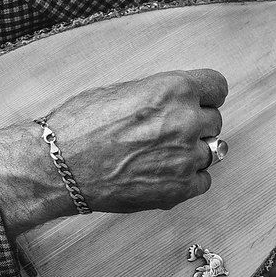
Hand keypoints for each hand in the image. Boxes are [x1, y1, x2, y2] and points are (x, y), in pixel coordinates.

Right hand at [0, 69, 227, 231]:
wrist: (58, 166)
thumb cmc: (80, 125)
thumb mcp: (123, 91)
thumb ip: (160, 94)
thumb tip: (179, 101)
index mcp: (173, 90)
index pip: (217, 87)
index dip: (206, 95)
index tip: (198, 102)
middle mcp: (186, 121)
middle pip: (214, 120)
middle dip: (195, 124)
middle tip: (167, 132)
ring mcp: (185, 157)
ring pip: (211, 151)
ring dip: (192, 152)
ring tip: (162, 154)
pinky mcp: (179, 189)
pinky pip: (203, 181)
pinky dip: (189, 179)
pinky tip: (164, 174)